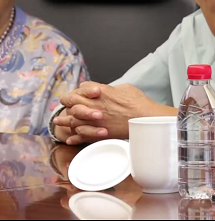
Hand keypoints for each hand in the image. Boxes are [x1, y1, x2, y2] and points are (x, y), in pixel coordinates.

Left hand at [55, 83, 174, 143]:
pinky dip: (74, 137)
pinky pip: (81, 135)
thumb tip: (100, 88)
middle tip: (64, 102)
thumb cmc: (138, 103)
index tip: (78, 91)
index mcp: (101, 93)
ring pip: (73, 119)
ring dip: (64, 121)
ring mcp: (94, 120)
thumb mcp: (125, 88)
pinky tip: (70, 139)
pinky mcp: (98, 133)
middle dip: (67, 101)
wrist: (145, 119)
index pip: (83, 88)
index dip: (79, 89)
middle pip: (73, 101)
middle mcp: (94, 106)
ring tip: (58, 121)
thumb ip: (110, 88)